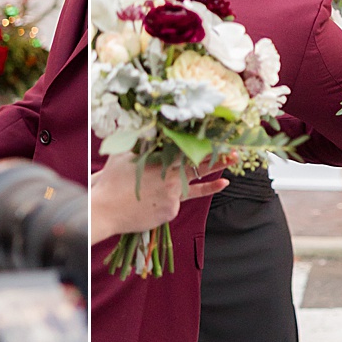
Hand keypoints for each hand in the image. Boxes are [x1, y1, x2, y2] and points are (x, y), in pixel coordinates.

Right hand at [88, 154, 223, 245]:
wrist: (105, 209)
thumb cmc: (111, 181)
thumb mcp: (124, 155)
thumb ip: (139, 144)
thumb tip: (147, 129)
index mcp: (161, 160)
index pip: (189, 151)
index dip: (207, 147)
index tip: (223, 143)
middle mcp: (170, 176)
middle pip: (199, 167)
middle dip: (220, 162)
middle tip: (236, 156)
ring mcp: (172, 195)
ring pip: (184, 190)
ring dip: (203, 186)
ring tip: (221, 181)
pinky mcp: (170, 212)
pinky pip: (173, 206)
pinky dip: (163, 204)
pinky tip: (146, 206)